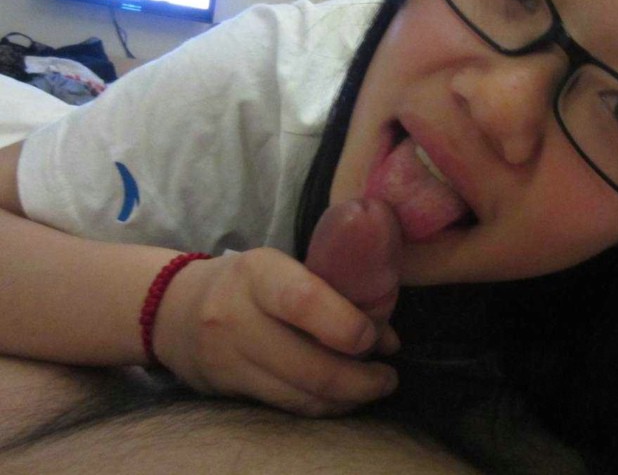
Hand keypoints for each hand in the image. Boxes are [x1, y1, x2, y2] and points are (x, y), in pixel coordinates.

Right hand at [152, 199, 401, 415]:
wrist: (171, 309)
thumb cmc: (246, 282)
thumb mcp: (281, 267)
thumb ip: (330, 293)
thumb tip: (387, 336)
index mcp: (258, 274)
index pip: (303, 301)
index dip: (346, 326)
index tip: (376, 339)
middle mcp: (238, 318)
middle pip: (308, 365)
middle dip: (361, 379)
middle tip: (388, 376)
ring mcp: (229, 359)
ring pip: (300, 394)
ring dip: (348, 398)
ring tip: (375, 387)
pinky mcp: (227, 390)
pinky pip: (286, 406)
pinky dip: (322, 406)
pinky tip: (342, 397)